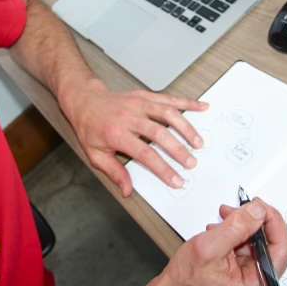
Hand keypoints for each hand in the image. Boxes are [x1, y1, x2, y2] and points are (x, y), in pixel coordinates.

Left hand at [61, 79, 208, 196]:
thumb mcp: (95, 154)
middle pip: (160, 134)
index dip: (163, 168)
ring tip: (198, 142)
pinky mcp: (145, 96)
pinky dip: (187, 103)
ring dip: (186, 128)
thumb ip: (114, 172)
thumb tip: (127, 190)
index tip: (175, 180)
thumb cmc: (91, 128)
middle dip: (178, 150)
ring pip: (167, 114)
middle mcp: (130, 117)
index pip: (145, 153)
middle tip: (191, 163)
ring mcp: (139, 104)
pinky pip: (168, 98)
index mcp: (117, 134)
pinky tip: (201, 107)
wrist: (85, 101)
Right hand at [151, 199, 286, 285]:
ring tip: (224, 220)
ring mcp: (254, 279)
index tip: (258, 205)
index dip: (272, 220)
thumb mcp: (209, 247)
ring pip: (260, 241)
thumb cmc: (187, 281)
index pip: (282, 246)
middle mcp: (262, 285)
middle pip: (272, 242)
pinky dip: (237, 234)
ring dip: (243, 226)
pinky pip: (249, 246)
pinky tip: (222, 231)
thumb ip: (236, 227)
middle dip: (254, 221)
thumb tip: (258, 211)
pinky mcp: (246, 272)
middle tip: (238, 208)